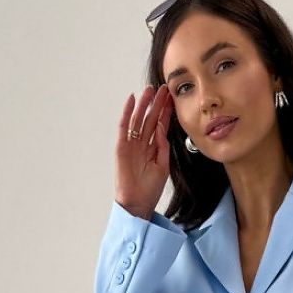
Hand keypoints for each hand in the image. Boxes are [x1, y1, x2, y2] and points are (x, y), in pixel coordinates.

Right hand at [114, 84, 173, 218]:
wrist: (137, 203)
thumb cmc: (150, 189)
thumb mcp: (162, 165)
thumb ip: (163, 146)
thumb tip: (164, 127)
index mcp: (152, 148)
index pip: (159, 125)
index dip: (165, 112)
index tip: (171, 98)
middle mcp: (141, 144)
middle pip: (150, 119)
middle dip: (156, 103)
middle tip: (163, 88)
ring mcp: (131, 144)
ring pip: (138, 119)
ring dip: (143, 104)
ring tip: (150, 90)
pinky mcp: (121, 147)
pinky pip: (124, 127)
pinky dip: (127, 113)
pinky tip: (132, 100)